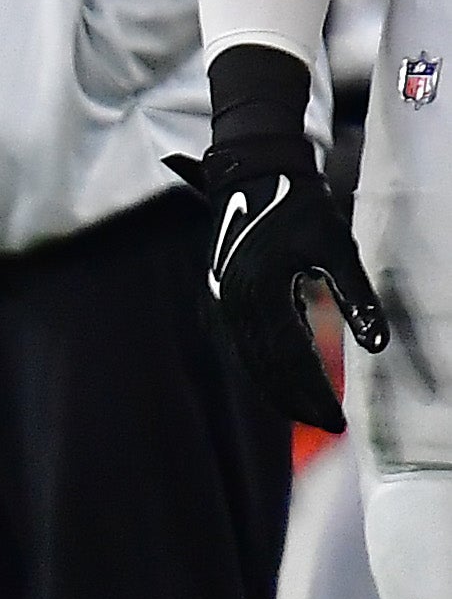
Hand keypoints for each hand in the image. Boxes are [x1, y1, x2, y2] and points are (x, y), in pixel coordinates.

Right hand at [178, 44, 382, 431]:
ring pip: (249, 359)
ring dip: (276, 388)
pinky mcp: (222, 294)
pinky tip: (277, 377)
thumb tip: (377, 345)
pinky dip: (260, 367)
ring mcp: (222, 300)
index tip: (338, 421)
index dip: (314, 393)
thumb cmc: (298, 206)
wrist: (253, 172)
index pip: (290, 360)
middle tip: (326, 425)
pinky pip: (240, 343)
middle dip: (296, 400)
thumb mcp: (336, 248)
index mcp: (260, 295)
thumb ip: (356, 298)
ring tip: (304, 410)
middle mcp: (234, 304)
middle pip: (265, 368)